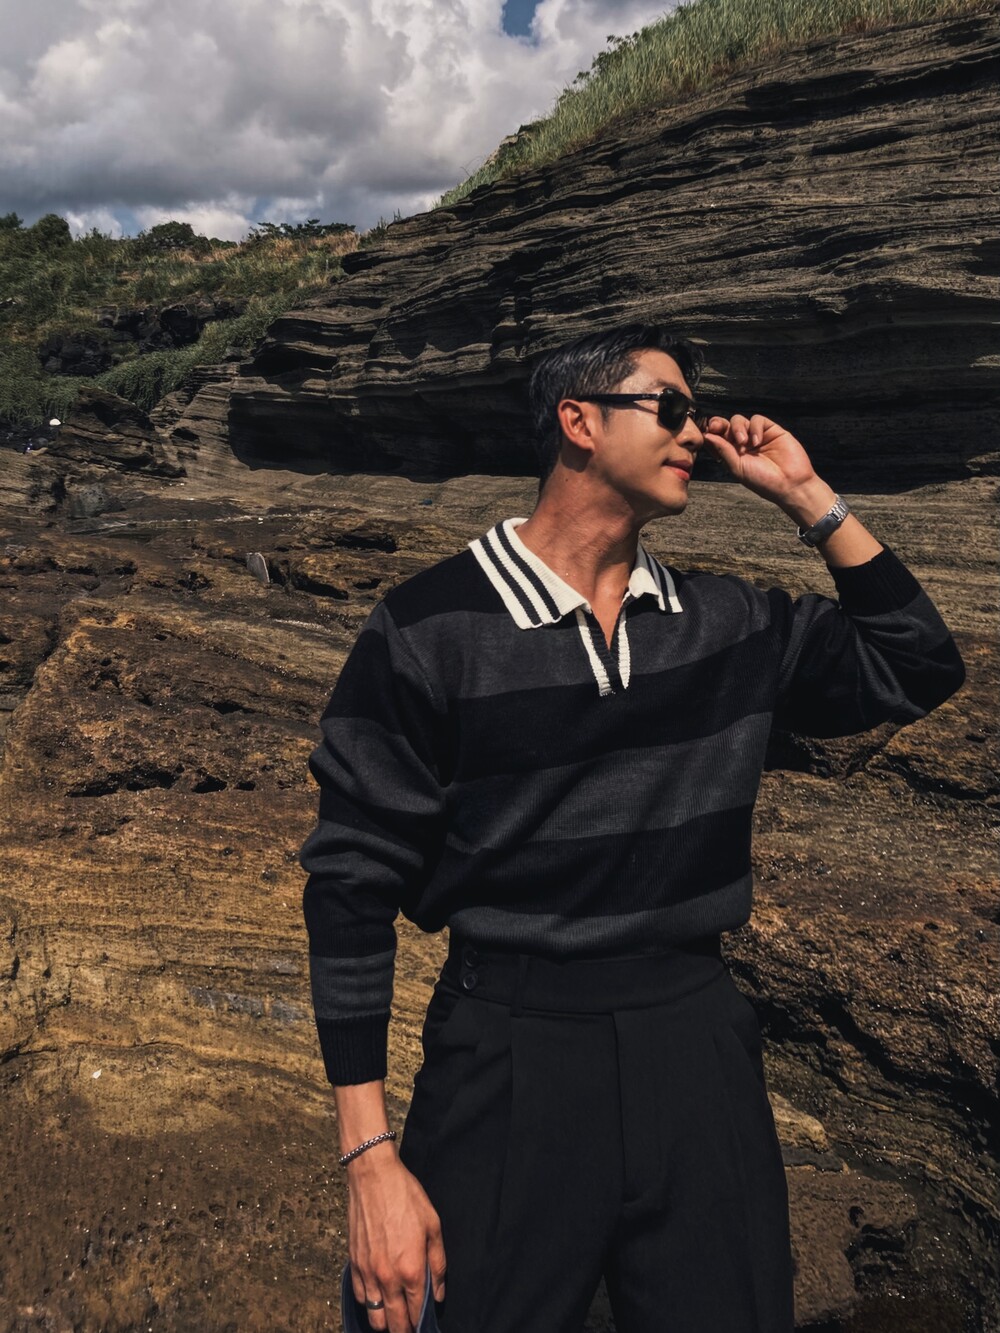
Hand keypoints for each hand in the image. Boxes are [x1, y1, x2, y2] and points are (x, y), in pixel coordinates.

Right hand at [346, 1153, 445, 1332]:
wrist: (374, 1176)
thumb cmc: (406, 1196)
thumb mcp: (433, 1226)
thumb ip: (438, 1264)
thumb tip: (438, 1294)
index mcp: (411, 1269)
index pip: (416, 1313)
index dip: (421, 1324)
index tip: (424, 1325)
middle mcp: (387, 1277)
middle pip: (394, 1323)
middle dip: (404, 1329)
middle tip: (411, 1325)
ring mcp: (367, 1272)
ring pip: (374, 1316)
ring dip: (385, 1321)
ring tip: (394, 1315)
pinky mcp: (354, 1263)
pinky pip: (360, 1296)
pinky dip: (369, 1303)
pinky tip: (378, 1296)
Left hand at [701, 413, 817, 507]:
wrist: (789, 483)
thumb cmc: (763, 481)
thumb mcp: (737, 467)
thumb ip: (723, 450)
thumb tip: (707, 436)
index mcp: (732, 454)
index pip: (717, 438)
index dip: (710, 433)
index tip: (705, 432)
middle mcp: (742, 444)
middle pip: (725, 426)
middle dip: (718, 424)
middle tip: (716, 427)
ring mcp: (756, 436)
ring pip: (739, 420)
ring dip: (737, 428)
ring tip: (743, 442)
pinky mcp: (771, 430)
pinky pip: (757, 420)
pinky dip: (754, 427)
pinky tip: (757, 441)